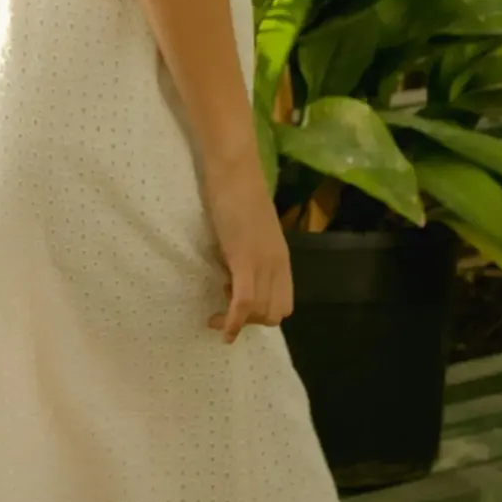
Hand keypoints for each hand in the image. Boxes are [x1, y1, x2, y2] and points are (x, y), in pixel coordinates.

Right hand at [201, 159, 292, 343]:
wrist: (234, 170)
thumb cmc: (237, 193)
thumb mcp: (250, 231)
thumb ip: (250, 252)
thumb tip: (234, 270)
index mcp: (281, 259)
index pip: (283, 304)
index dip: (261, 314)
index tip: (237, 304)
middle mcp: (277, 265)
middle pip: (274, 313)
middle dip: (250, 321)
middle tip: (226, 307)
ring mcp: (263, 263)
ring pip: (260, 312)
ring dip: (239, 321)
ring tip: (218, 310)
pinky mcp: (245, 259)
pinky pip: (244, 302)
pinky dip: (233, 322)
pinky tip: (223, 330)